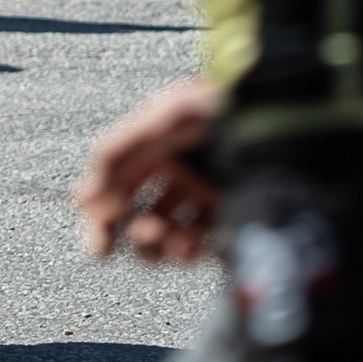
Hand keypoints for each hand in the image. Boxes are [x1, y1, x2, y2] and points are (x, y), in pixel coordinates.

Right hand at [77, 76, 226, 260]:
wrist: (281, 117)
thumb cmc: (221, 108)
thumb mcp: (158, 119)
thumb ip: (113, 156)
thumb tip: (81, 200)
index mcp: (156, 148)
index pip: (117, 190)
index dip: (101, 218)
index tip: (98, 246)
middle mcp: (180, 174)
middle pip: (140, 218)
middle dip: (128, 235)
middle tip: (127, 240)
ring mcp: (208, 196)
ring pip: (170, 237)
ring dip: (157, 247)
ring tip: (159, 236)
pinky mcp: (236, 213)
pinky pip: (204, 245)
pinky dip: (189, 253)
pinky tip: (186, 244)